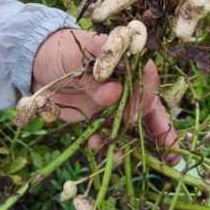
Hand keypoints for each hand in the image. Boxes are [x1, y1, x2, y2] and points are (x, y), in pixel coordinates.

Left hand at [32, 28, 179, 165]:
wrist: (37, 66)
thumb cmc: (60, 52)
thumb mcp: (74, 58)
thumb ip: (94, 77)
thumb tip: (115, 94)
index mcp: (126, 59)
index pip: (146, 78)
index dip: (144, 98)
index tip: (132, 117)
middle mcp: (128, 81)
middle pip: (152, 104)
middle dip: (162, 130)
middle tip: (172, 152)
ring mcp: (118, 100)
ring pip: (135, 124)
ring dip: (131, 142)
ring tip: (120, 157)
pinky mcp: (104, 116)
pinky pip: (114, 133)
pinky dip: (110, 144)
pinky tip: (98, 148)